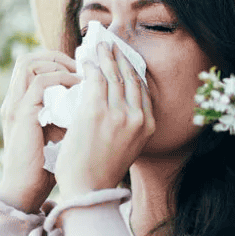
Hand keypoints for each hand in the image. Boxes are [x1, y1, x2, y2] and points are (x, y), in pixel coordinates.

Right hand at [0, 50, 79, 211]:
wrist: (27, 189)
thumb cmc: (46, 164)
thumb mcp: (58, 130)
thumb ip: (67, 112)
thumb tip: (94, 96)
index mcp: (19, 103)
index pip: (30, 66)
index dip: (54, 61)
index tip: (80, 68)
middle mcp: (13, 100)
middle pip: (27, 59)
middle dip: (56, 56)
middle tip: (81, 65)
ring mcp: (15, 105)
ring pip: (29, 63)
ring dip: (58, 64)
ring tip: (79, 74)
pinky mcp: (22, 114)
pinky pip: (38, 82)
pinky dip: (60, 78)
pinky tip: (78, 86)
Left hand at [54, 41, 154, 196]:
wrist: (87, 190)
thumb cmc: (101, 170)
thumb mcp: (127, 146)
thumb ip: (128, 124)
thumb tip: (117, 101)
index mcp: (147, 126)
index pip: (143, 89)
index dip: (133, 70)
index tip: (125, 59)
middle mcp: (137, 117)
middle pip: (131, 77)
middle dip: (120, 58)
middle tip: (111, 45)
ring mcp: (117, 114)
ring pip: (113, 75)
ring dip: (106, 57)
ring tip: (99, 46)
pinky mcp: (95, 112)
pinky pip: (95, 80)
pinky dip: (91, 68)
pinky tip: (86, 62)